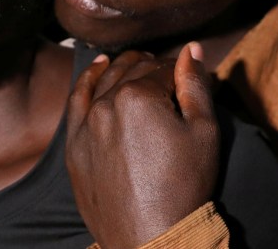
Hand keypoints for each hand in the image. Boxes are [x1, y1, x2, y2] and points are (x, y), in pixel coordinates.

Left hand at [66, 43, 219, 248]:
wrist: (149, 238)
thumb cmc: (183, 187)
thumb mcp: (203, 133)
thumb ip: (195, 85)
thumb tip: (191, 49)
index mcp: (139, 96)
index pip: (162, 69)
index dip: (178, 73)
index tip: (187, 82)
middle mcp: (106, 103)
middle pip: (133, 71)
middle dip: (152, 68)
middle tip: (166, 74)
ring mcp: (86, 123)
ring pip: (106, 80)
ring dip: (123, 67)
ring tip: (137, 63)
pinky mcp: (73, 143)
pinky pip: (77, 100)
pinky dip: (88, 79)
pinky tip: (98, 66)